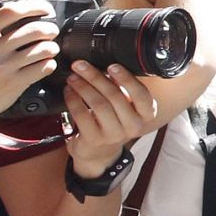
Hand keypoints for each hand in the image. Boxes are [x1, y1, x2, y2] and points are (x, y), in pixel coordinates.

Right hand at [0, 1, 60, 137]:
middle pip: (32, 29)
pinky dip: (48, 65)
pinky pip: (41, 69)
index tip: (43, 8)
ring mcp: (2, 68)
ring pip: (41, 49)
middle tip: (51, 31)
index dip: (33, 7)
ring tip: (51, 49)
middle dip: (48, 28)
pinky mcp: (12, 87)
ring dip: (51, 48)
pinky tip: (46, 65)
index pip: (10, 12)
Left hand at [64, 62, 158, 177]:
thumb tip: (106, 63)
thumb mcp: (126, 106)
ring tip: (73, 77)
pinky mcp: (94, 140)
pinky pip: (82, 115)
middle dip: (95, 77)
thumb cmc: (113, 121)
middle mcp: (133, 126)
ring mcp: (114, 135)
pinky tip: (69, 91)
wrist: (99, 152)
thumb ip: (123, 89)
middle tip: (81, 65)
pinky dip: (73, 100)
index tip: (112, 65)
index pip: (142, 96)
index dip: (127, 80)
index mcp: (146, 114)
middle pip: (115, 96)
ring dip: (83, 87)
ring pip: (98, 104)